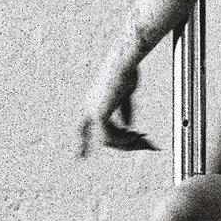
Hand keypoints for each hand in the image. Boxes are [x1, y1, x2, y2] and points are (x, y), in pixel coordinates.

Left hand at [78, 33, 157, 156]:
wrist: (123, 63)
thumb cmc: (126, 72)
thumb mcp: (125, 93)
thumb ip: (124, 110)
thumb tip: (128, 126)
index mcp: (92, 103)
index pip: (82, 129)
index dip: (81, 144)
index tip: (79, 157)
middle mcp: (89, 109)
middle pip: (100, 137)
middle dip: (120, 145)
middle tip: (141, 146)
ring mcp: (93, 112)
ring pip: (107, 139)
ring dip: (126, 142)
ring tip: (142, 139)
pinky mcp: (100, 114)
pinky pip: (110, 135)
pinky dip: (123, 139)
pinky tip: (134, 136)